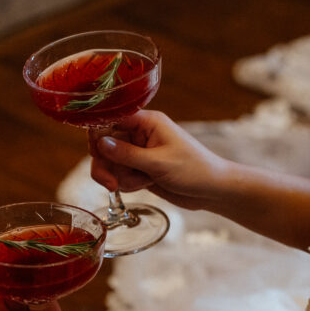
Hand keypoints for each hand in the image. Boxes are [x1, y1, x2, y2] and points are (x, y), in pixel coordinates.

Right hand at [89, 110, 227, 209]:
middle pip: (106, 144)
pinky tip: (143, 185)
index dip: (98, 135)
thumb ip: (126, 154)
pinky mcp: (141, 169)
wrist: (212, 190)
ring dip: (118, 176)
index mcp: (148, 122)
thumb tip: (99, 143)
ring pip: (111, 162)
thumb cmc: (194, 170)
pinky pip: (121, 174)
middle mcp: (141, 134)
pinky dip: (126, 183)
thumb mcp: (158, 162)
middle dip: (106, 164)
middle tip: (110, 183)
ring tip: (138, 183)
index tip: (96, 154)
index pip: (111, 119)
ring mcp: (140, 152)